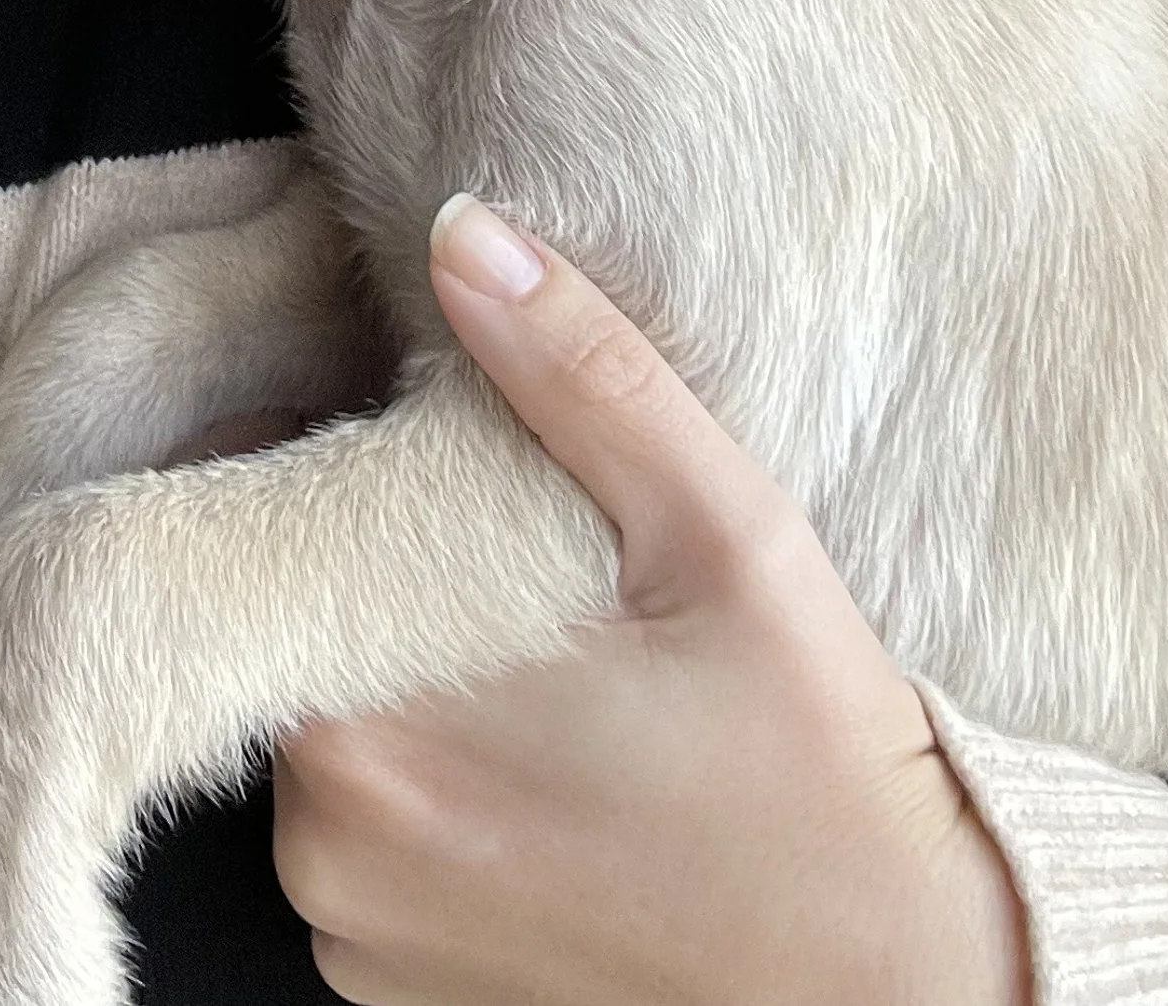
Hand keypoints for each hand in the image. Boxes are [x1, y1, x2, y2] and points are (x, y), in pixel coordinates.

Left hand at [270, 199, 1032, 1005]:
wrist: (900, 992)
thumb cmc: (820, 768)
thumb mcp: (724, 534)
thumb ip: (580, 376)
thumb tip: (462, 237)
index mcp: (372, 722)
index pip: (268, 523)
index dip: (340, 449)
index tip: (423, 427)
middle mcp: (327, 840)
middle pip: (291, 619)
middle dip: (378, 558)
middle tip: (512, 539)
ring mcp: (353, 927)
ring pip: (323, 717)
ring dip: (400, 670)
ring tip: (543, 649)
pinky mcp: (388, 983)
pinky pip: (359, 825)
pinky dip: (424, 776)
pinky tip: (538, 752)